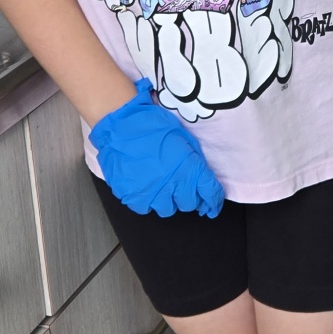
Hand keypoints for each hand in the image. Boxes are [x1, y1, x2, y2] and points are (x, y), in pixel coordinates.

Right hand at [90, 79, 224, 217]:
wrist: (118, 126)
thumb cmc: (150, 124)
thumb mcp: (181, 136)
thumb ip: (193, 157)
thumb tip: (200, 173)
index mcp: (188, 168)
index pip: (210, 192)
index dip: (214, 201)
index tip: (212, 204)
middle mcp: (173, 185)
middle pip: (189, 204)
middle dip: (189, 196)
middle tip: (183, 187)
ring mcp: (152, 193)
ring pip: (168, 209)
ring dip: (168, 200)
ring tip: (162, 187)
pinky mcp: (133, 197)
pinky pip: (146, 209)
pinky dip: (148, 202)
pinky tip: (146, 189)